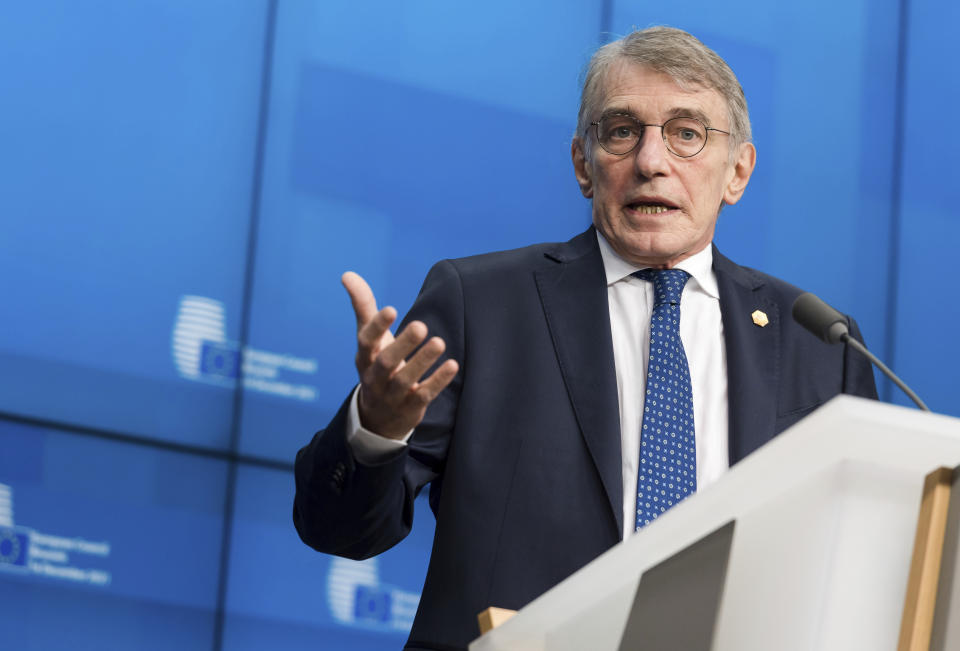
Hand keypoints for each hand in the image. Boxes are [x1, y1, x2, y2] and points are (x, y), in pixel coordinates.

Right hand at [342, 271, 459, 439]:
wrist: (377, 417)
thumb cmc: (376, 365)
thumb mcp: (368, 339)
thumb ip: (363, 306)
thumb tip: (347, 274)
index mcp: (364, 357)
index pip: (367, 341)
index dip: (377, 326)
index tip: (391, 309)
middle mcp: (375, 377)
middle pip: (386, 362)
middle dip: (402, 345)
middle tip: (421, 325)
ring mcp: (392, 395)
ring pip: (405, 380)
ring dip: (422, 361)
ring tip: (439, 342)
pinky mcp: (410, 407)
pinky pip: (423, 395)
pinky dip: (437, 381)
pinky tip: (453, 365)